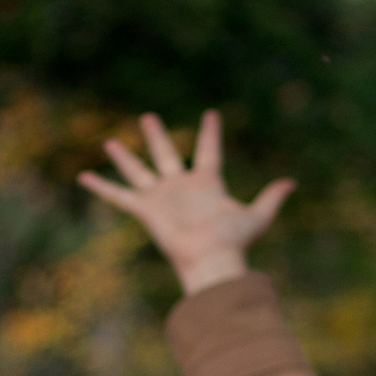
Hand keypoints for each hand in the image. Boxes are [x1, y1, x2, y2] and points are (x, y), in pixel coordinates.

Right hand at [77, 110, 295, 296]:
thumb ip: (272, 198)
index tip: (212, 114)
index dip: (210, 133)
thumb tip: (292, 183)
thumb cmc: (234, 241)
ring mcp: (162, 198)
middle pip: (166, 155)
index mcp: (207, 184)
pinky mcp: (146, 210)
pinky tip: (83, 176)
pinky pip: (119, 195)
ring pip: (139, 171)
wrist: (211, 261)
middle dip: (157, 137)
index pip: (208, 151)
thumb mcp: (257, 216)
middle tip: (149, 117)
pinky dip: (101, 187)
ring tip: (111, 140)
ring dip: (126, 157)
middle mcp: (181, 187)